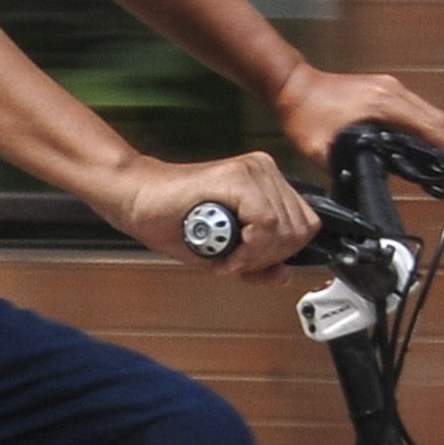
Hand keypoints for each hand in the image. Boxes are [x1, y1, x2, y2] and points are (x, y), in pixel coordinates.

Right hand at [110, 150, 315, 280]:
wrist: (139, 200)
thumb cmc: (176, 223)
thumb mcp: (225, 254)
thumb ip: (257, 264)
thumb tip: (284, 275)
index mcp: (269, 184)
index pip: (304, 226)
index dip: (280, 254)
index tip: (248, 260)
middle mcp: (266, 171)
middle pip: (299, 231)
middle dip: (268, 258)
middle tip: (233, 259)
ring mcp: (254, 170)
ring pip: (284, 229)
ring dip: (255, 254)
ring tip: (225, 252)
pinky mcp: (238, 176)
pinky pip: (266, 224)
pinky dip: (247, 248)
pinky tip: (223, 248)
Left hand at [270, 64, 443, 174]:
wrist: (292, 85)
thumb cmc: (304, 116)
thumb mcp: (322, 150)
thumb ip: (349, 167)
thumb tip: (376, 184)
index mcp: (384, 104)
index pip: (431, 128)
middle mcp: (394, 92)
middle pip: (439, 119)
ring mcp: (391, 88)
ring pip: (431, 113)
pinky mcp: (385, 90)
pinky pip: (418, 110)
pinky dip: (430, 129)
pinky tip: (430, 147)